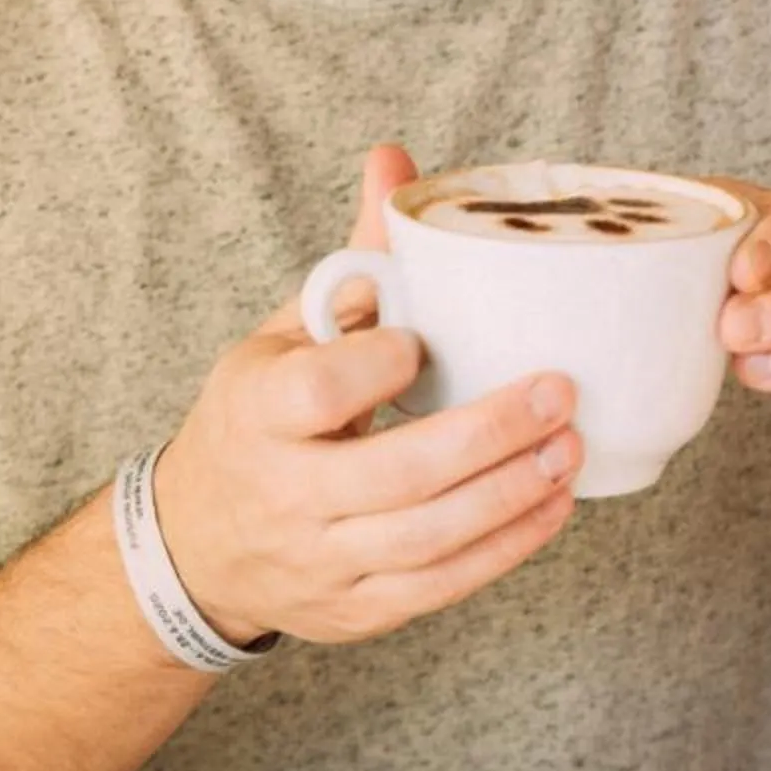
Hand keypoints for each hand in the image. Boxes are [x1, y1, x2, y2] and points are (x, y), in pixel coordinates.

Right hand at [152, 144, 582, 645]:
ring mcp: (321, 562)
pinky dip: (505, 548)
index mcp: (255, 414)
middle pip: (397, 476)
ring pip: (429, 539)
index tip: (421, 344)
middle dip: (489, 435)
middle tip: (560, 392)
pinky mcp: (357, 610)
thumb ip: (357, 260)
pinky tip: (552, 504)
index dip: (379, 366)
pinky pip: (440, 586)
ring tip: (570, 448)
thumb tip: (395, 159)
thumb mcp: (286, 334)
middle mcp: (284, 496)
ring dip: (512, 495)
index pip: (320, 393)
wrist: (200, 541)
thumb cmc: (260, 417)